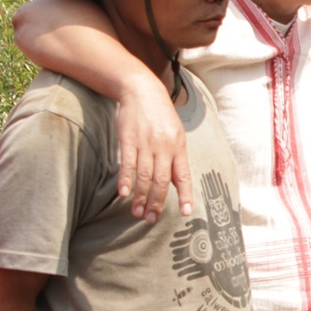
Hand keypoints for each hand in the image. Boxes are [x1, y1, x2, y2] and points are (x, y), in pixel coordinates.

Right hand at [114, 73, 192, 222]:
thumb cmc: (161, 116)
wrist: (142, 91)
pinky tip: (124, 193)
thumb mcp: (176, 134)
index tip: (187, 212)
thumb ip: (176, 159)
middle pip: (162, 181)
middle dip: (157, 203)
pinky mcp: (128, 140)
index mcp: (178, 147)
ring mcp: (145, 143)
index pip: (183, 175)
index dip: (185, 195)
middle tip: (151, 219)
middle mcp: (163, 147)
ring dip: (140, 197)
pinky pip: (127, 163)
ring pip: (145, 176)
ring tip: (137, 213)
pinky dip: (126, 179)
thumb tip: (178, 184)